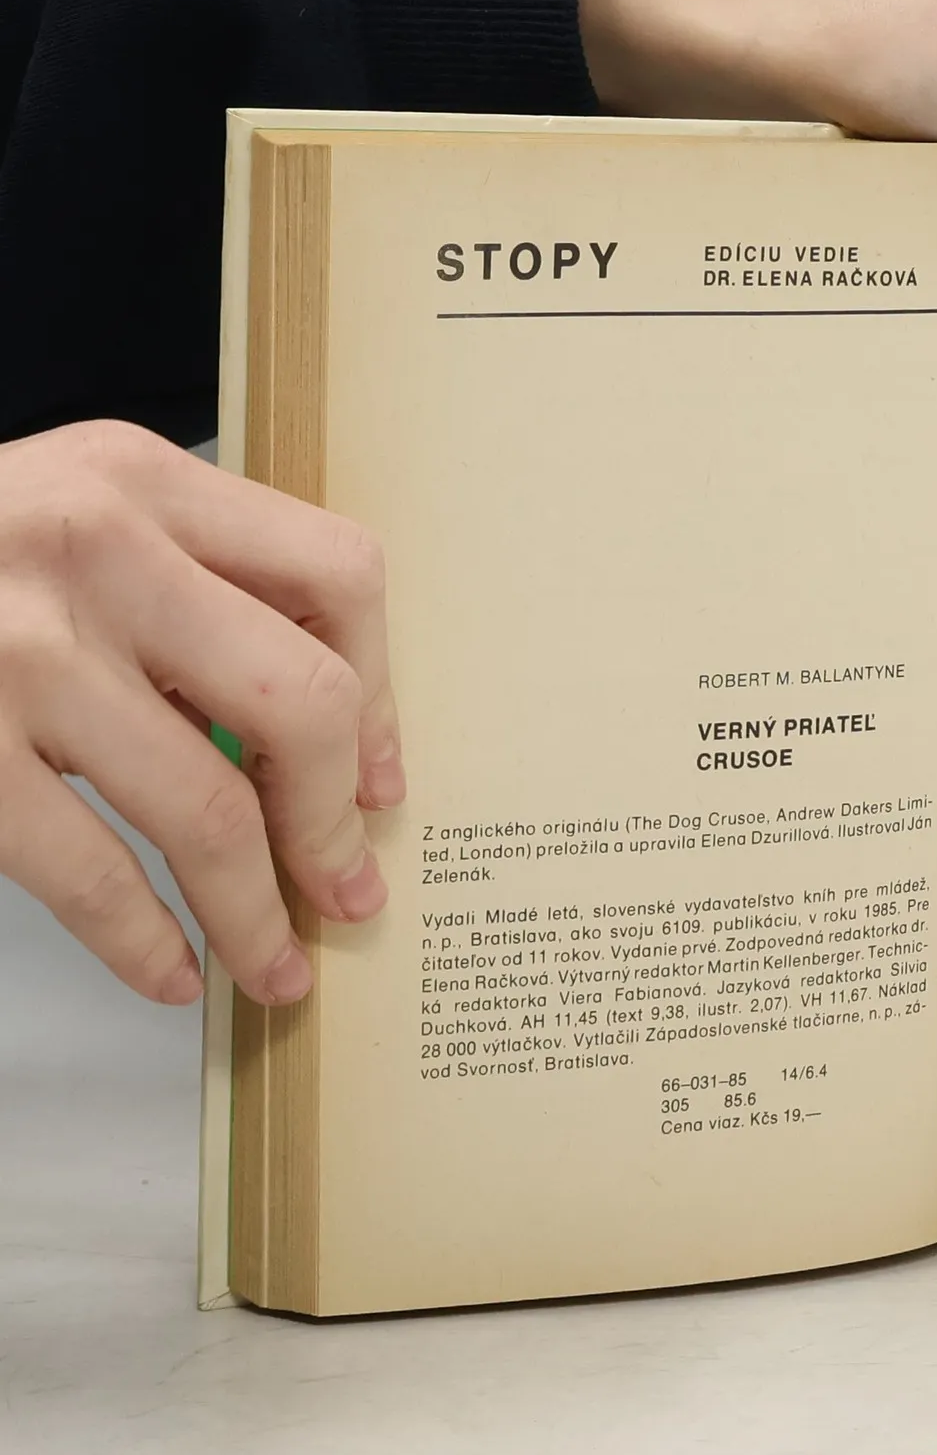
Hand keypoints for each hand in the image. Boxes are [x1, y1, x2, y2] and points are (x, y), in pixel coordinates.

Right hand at [0, 422, 402, 1006]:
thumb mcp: (76, 516)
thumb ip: (193, 589)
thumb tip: (334, 749)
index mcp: (144, 481)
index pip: (339, 577)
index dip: (383, 694)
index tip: (380, 782)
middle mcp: (92, 548)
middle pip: (300, 700)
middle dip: (334, 822)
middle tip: (347, 895)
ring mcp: (17, 650)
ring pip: (207, 808)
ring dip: (257, 913)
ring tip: (278, 968)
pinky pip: (87, 869)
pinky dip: (146, 940)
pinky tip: (173, 973)